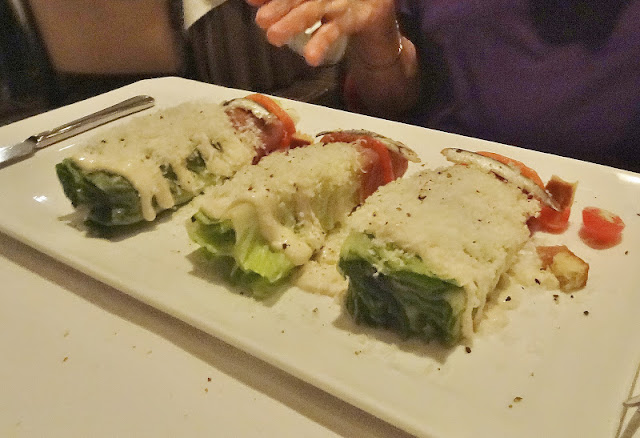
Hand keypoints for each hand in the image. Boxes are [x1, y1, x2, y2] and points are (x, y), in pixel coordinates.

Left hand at [246, 0, 395, 65]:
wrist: (373, 6)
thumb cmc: (333, 2)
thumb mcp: (307, 1)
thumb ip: (283, 1)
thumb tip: (252, 2)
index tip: (252, 2)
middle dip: (280, 6)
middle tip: (261, 21)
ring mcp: (340, 0)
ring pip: (314, 9)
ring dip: (294, 22)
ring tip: (274, 37)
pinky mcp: (354, 16)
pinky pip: (335, 30)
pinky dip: (322, 42)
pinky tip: (310, 57)